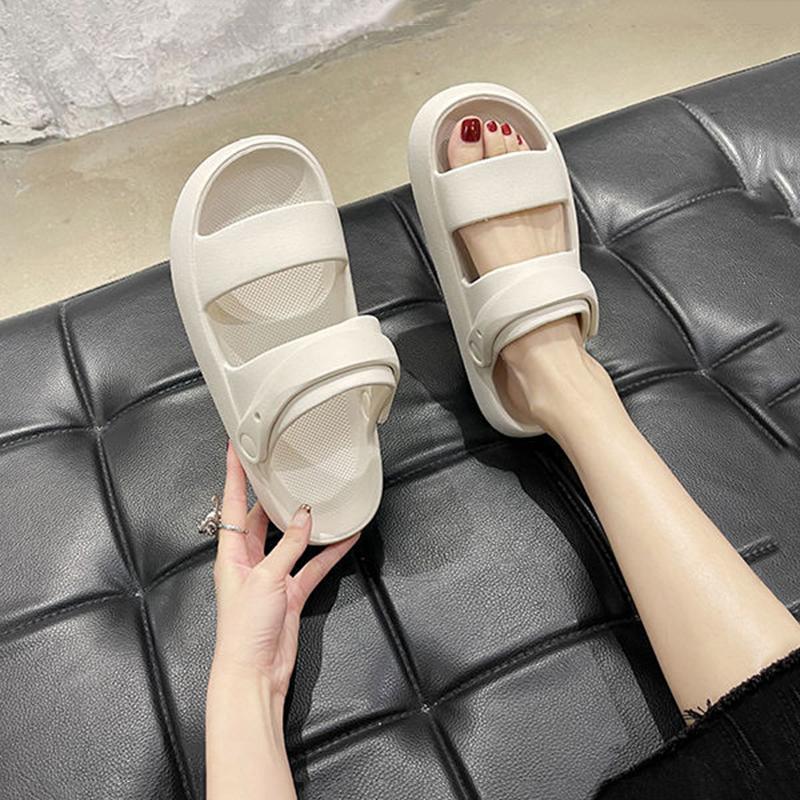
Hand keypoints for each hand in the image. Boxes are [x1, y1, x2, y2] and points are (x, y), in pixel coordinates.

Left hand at [211, 441, 359, 695]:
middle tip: (286, 468)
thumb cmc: (244, 629)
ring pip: (291, 540)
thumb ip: (287, 546)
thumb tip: (304, 517)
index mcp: (230, 554)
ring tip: (322, 500)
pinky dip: (327, 553)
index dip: (233, 475)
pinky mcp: (291, 593)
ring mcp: (271, 577)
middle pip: (260, 518)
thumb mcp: (265, 579)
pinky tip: (345, 538)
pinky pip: (312, 565)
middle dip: (273, 495)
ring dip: (306, 524)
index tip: (234, 448)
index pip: (231, 504)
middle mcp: (248, 561)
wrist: (255, 673)